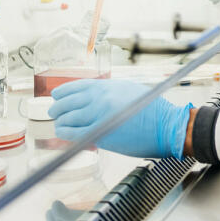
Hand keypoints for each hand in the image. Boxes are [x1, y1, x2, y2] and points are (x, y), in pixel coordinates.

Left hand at [48, 78, 190, 158]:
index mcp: (107, 87)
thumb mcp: (129, 90)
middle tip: (53, 111)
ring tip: (58, 123)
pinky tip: (63, 133)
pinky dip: (66, 133)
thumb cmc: (153, 109)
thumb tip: (95, 97)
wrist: (166, 125)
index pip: (76, 86)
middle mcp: (99, 99)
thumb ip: (110, 92)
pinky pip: (74, 133)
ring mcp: (99, 116)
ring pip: (68, 117)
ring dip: (60, 120)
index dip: (63, 92)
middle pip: (68, 102)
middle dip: (57, 107)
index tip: (56, 95)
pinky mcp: (101, 134)